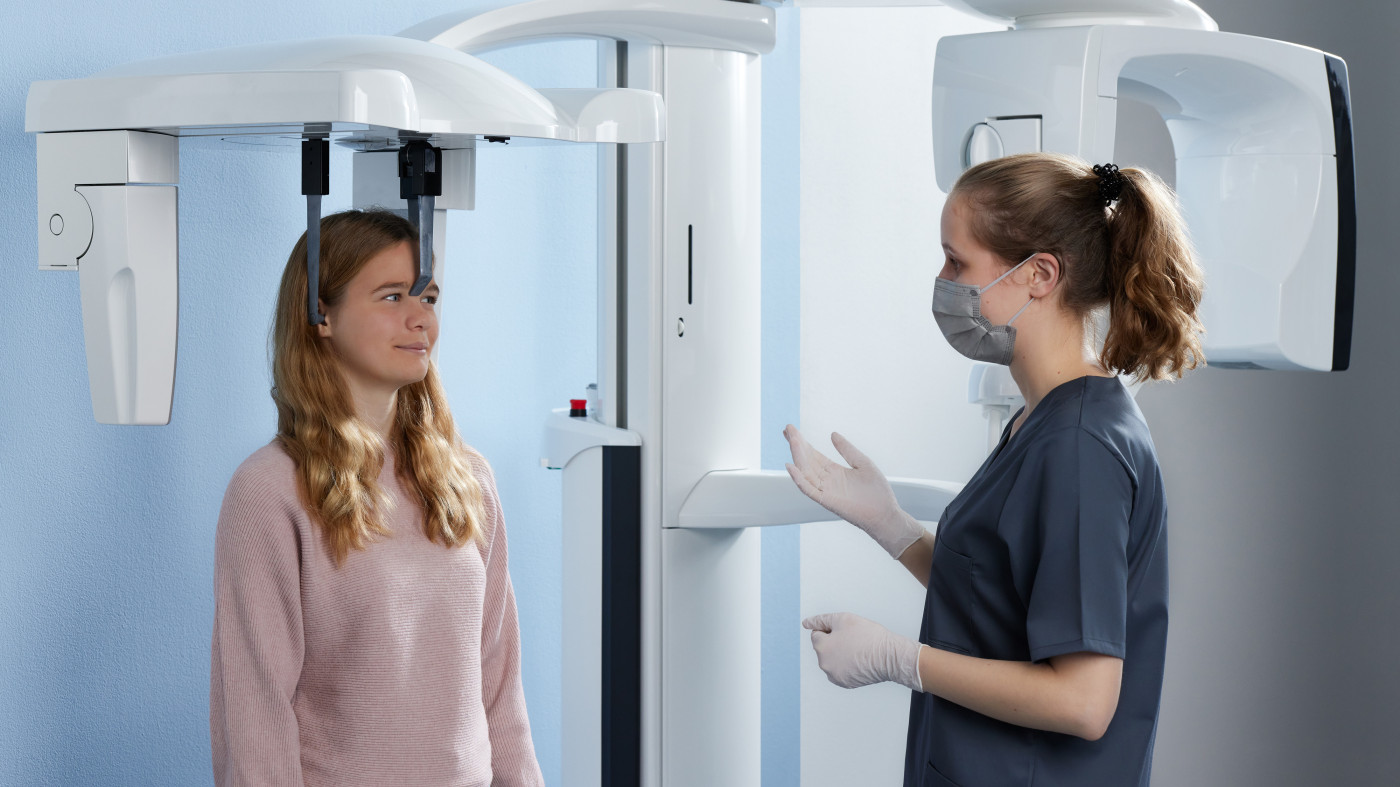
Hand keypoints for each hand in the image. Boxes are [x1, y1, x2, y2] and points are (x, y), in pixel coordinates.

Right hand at [783, 425, 923, 557]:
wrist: (886, 513)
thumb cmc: (877, 492)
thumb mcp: (863, 463)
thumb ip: (847, 450)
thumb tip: (832, 434)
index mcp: (835, 472)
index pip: (814, 455)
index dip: (803, 443)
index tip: (792, 430)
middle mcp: (827, 481)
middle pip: (807, 460)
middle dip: (797, 445)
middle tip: (788, 429)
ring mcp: (826, 491)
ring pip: (806, 472)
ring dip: (798, 456)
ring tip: (792, 440)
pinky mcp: (827, 501)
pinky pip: (809, 490)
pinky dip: (799, 479)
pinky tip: (791, 467)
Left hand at [803, 612, 923, 691]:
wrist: (889, 657)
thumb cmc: (869, 637)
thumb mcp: (843, 619)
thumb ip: (821, 620)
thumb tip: (806, 623)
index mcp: (821, 648)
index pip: (817, 633)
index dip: (831, 629)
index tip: (846, 630)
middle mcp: (824, 664)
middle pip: (824, 647)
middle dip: (834, 642)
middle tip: (854, 638)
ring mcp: (834, 676)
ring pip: (832, 659)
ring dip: (839, 653)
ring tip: (858, 649)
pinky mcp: (845, 683)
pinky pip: (840, 670)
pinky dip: (846, 665)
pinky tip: (859, 659)